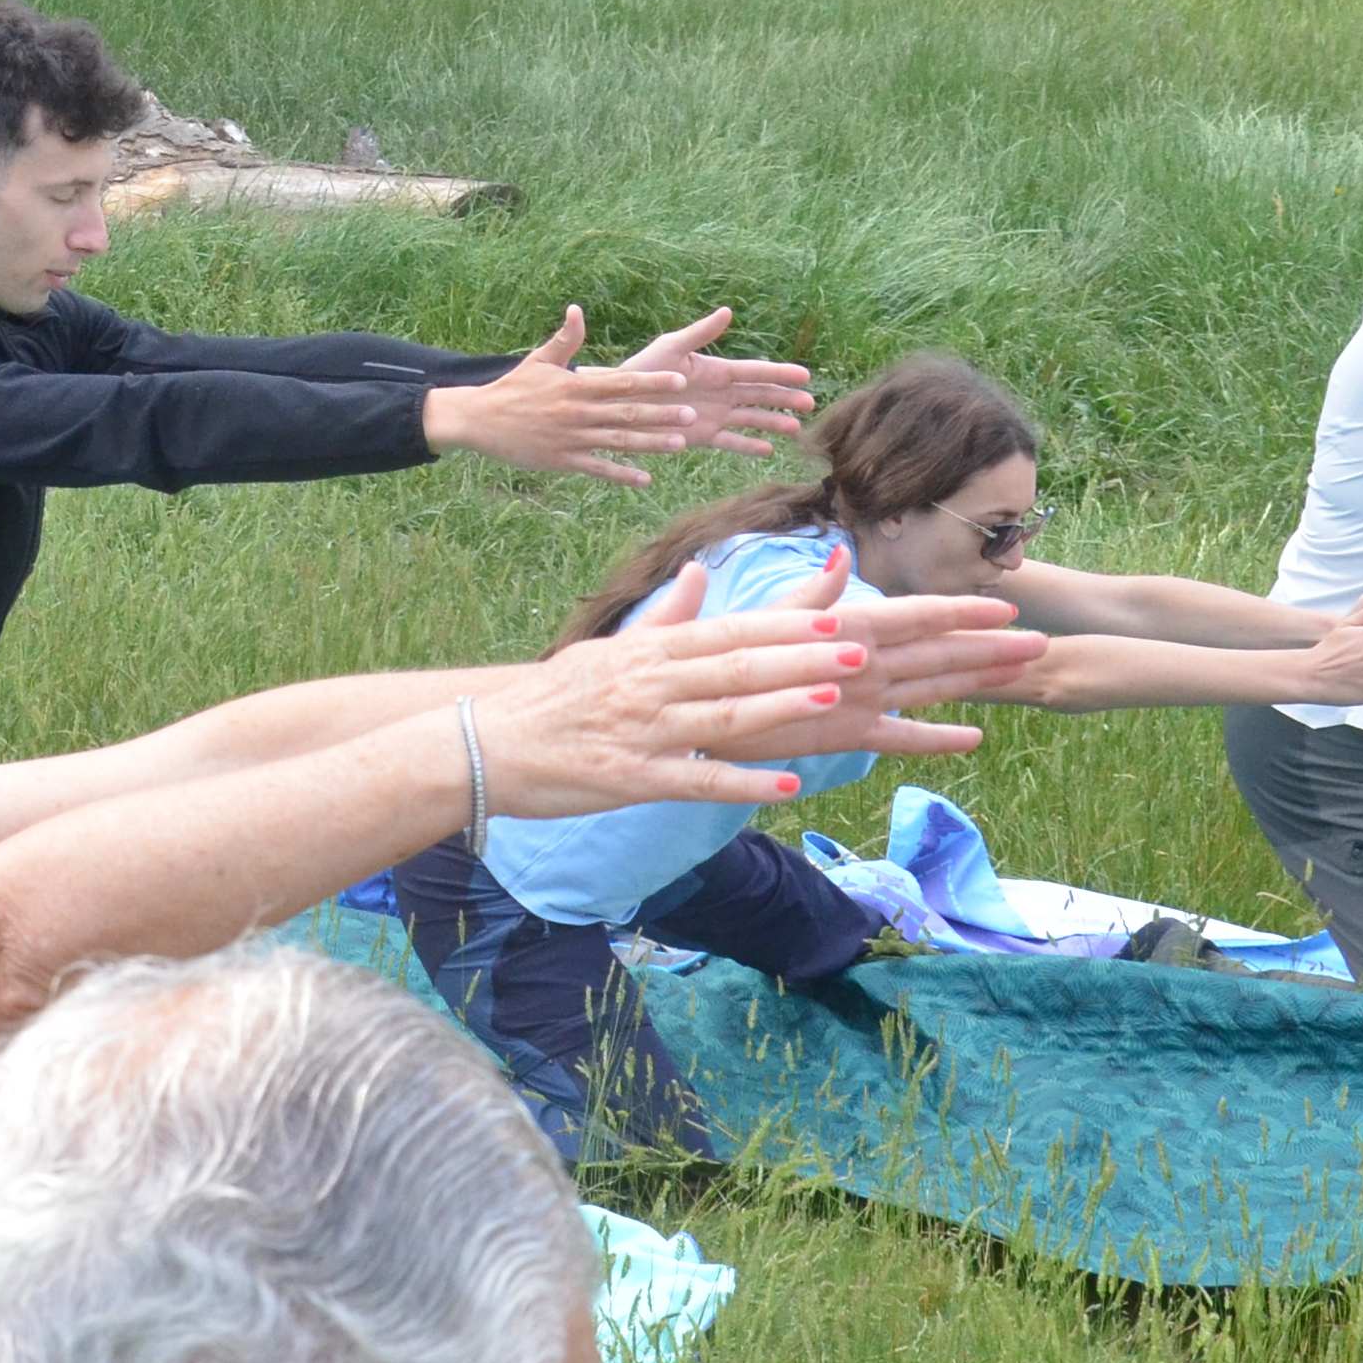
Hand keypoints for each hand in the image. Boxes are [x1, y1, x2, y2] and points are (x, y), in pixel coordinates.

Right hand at [420, 310, 706, 484]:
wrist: (479, 419)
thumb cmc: (512, 387)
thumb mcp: (538, 360)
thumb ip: (565, 339)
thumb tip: (577, 309)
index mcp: (575, 385)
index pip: (622, 382)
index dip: (652, 381)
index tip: (679, 380)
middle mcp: (578, 412)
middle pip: (627, 412)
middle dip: (661, 414)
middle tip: (691, 414)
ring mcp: (571, 438)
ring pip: (619, 441)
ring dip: (651, 444)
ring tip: (680, 445)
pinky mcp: (562, 461)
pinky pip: (598, 469)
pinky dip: (622, 474)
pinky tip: (645, 479)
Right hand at [467, 557, 1034, 818]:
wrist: (483, 743)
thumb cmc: (556, 699)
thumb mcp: (613, 649)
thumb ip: (670, 615)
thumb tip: (704, 571)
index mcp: (664, 649)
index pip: (750, 627)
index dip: (811, 621)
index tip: (868, 613)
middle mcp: (660, 680)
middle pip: (750, 662)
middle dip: (816, 653)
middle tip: (879, 645)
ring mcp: (647, 728)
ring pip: (726, 712)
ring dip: (784, 703)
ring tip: (842, 695)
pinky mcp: (631, 777)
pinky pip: (693, 780)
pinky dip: (740, 784)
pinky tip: (786, 790)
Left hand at [620, 307, 816, 454]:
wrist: (621, 399)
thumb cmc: (644, 368)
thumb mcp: (672, 346)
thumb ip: (700, 333)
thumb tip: (727, 311)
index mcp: (716, 370)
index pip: (754, 371)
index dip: (779, 373)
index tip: (805, 375)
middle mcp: (720, 392)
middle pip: (760, 395)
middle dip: (785, 399)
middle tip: (810, 403)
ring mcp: (714, 415)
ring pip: (751, 419)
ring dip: (773, 423)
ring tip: (796, 429)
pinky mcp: (703, 435)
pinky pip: (730, 442)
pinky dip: (748, 446)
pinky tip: (768, 450)